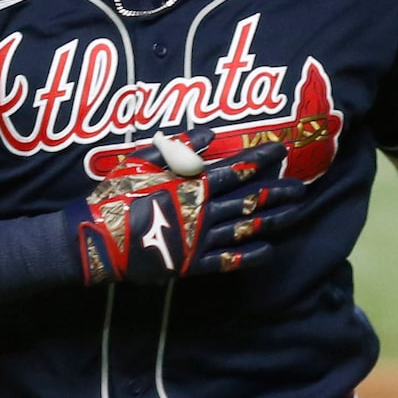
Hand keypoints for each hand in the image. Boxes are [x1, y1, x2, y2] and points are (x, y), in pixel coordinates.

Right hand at [69, 130, 302, 285]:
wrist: (96, 238)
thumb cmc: (114, 194)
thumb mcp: (141, 161)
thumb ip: (178, 148)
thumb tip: (211, 134)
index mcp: (192, 185)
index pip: (236, 169)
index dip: (261, 159)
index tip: (281, 149)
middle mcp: (202, 211)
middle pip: (249, 199)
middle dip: (278, 191)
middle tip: (301, 186)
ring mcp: (199, 240)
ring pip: (245, 228)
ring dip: (273, 219)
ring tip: (295, 213)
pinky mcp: (191, 264)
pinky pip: (228, 260)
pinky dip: (250, 255)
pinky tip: (269, 250)